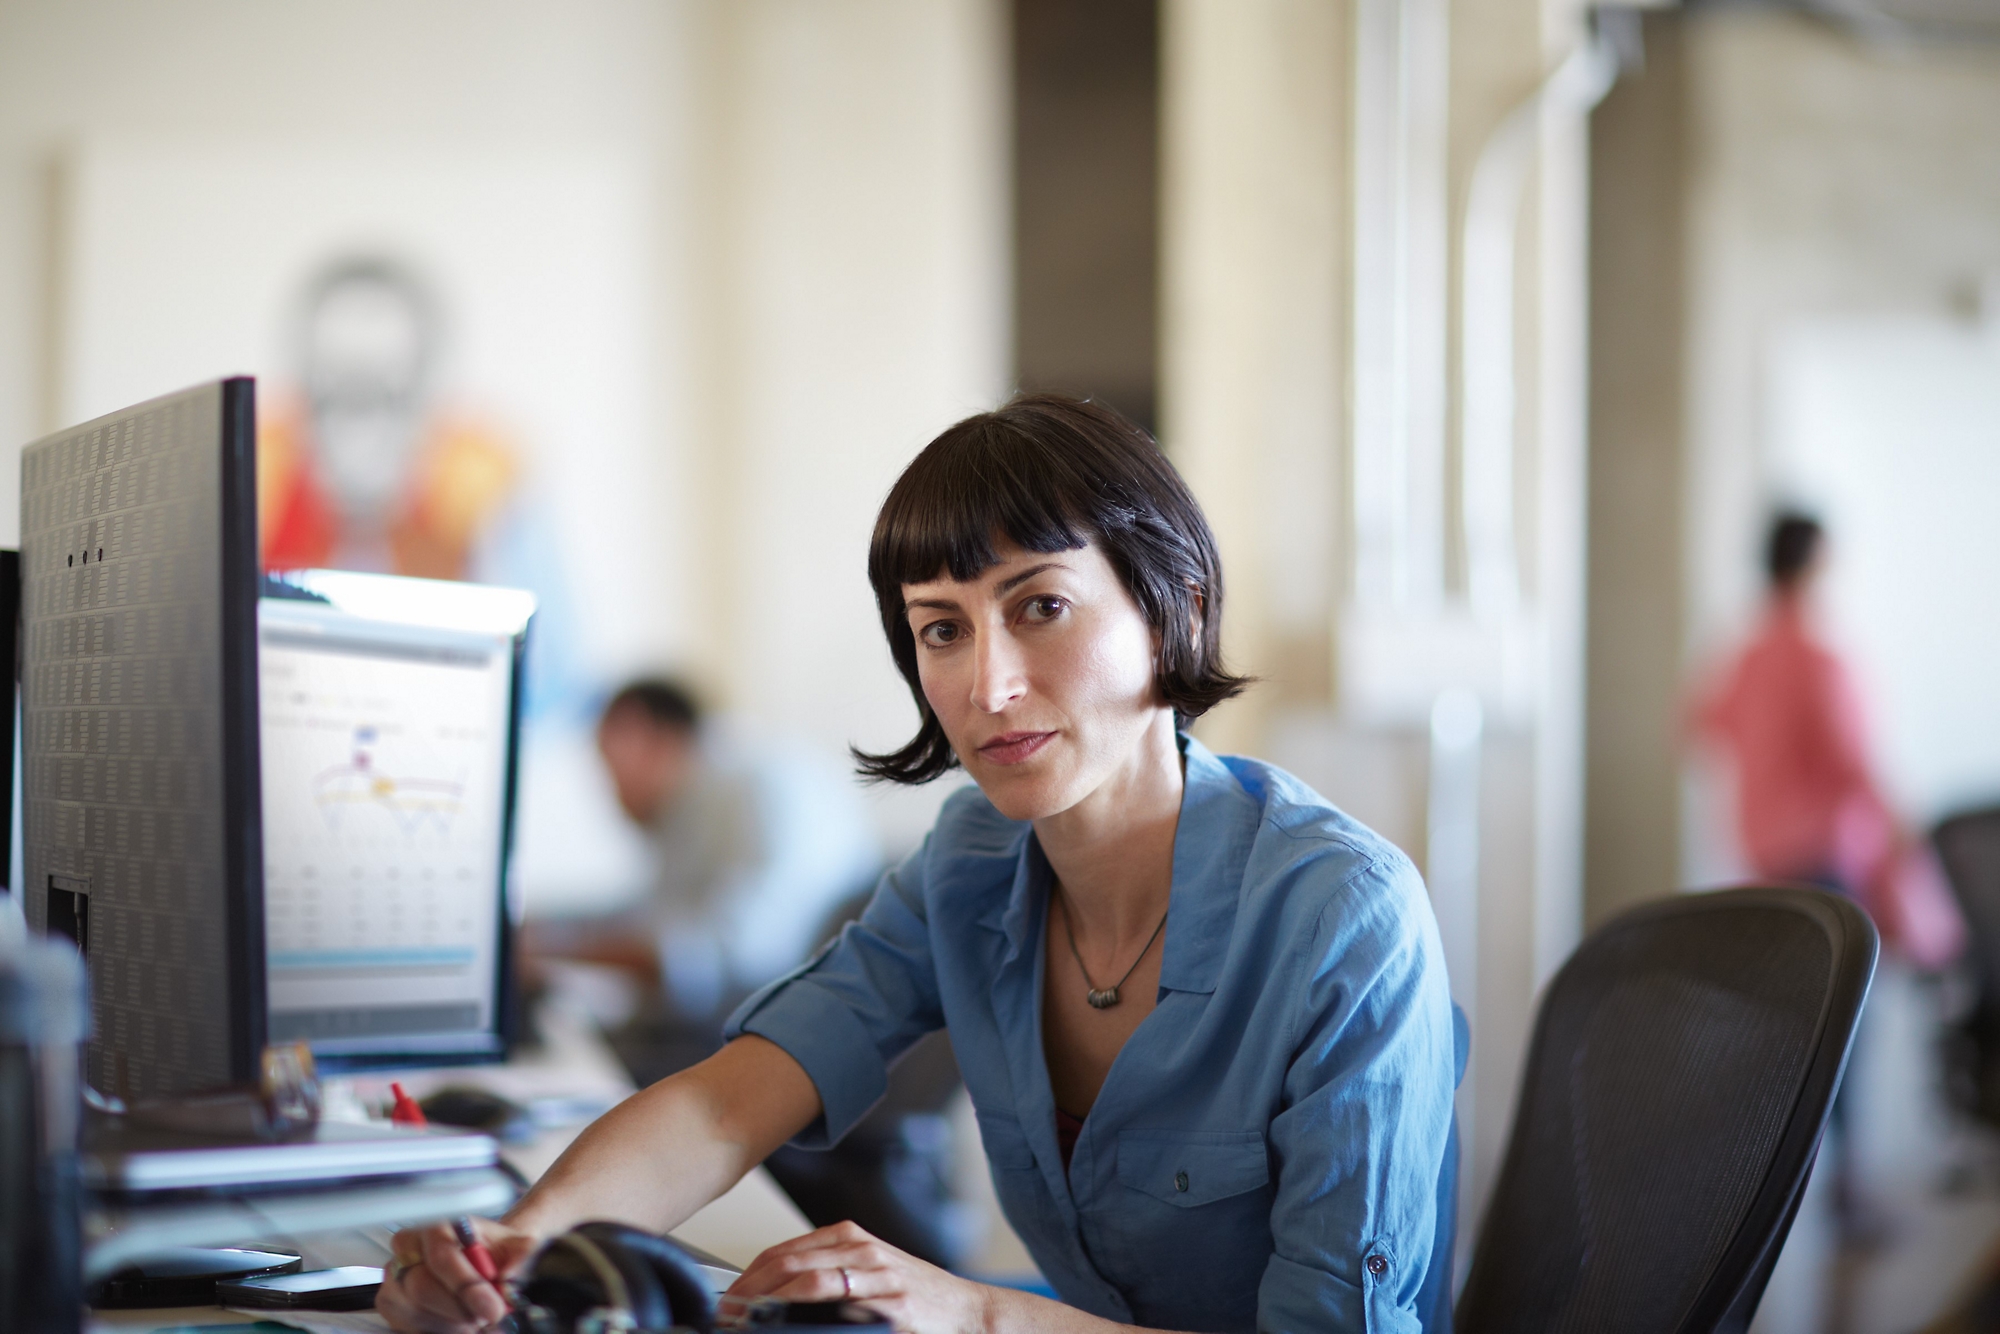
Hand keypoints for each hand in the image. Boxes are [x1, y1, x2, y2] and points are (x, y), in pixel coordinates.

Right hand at [376, 1216, 539, 1333]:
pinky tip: (459, 1325)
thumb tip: (509, 1275)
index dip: (468, 1287)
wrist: (489, 1259)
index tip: (493, 1308)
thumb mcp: (518, 1246)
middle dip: (460, 1310)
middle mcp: (408, 1247)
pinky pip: (407, 1326)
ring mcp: (395, 1276)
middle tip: (487, 1317)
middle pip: (422, 1288)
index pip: (442, 1256)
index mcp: (437, 1225)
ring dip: (451, 1324)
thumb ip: (519, 1256)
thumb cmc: (497, 1251)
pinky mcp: (391, 1303)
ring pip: (413, 1311)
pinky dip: (438, 1330)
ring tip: (476, 1320)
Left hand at [727, 1222, 992, 1333]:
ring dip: (770, 1301)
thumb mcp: (868, 1271)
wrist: (966, 1312)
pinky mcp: (892, 1306)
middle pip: (788, 1262)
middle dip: (750, 1290)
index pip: (782, 1251)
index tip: (726, 1301)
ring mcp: (878, 1277)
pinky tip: (790, 1327)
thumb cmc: (913, 1294)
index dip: (747, 1277)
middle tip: (727, 1315)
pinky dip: (810, 1316)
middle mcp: (861, 1250)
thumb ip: (826, 1273)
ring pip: (810, 1280)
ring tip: (748, 1320)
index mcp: (849, 1238)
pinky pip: (842, 1309)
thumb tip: (770, 1293)